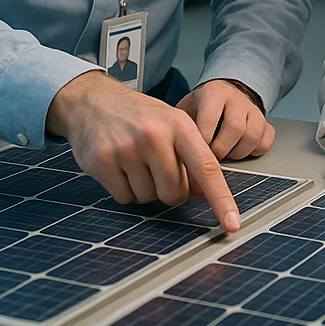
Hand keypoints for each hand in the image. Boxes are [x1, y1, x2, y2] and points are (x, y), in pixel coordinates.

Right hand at [46, 71, 239, 230]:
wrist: (92, 100)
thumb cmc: (139, 116)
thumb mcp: (171, 124)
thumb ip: (190, 155)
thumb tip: (204, 194)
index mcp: (179, 124)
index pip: (207, 168)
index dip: (221, 199)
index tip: (232, 224)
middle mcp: (155, 135)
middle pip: (174, 193)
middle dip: (168, 189)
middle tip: (155, 166)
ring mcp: (127, 148)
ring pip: (148, 198)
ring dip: (143, 188)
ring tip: (134, 161)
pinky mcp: (103, 161)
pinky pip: (124, 198)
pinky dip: (123, 190)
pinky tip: (118, 167)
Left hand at [178, 79, 274, 160]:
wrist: (224, 93)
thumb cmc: (200, 107)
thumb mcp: (186, 109)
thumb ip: (181, 127)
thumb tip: (176, 155)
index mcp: (214, 93)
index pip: (210, 118)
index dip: (203, 140)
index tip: (197, 152)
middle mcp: (237, 99)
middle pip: (235, 128)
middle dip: (221, 150)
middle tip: (211, 157)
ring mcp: (253, 110)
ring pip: (253, 136)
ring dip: (238, 153)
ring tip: (225, 154)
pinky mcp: (265, 122)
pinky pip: (267, 140)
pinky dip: (255, 151)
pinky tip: (241, 150)